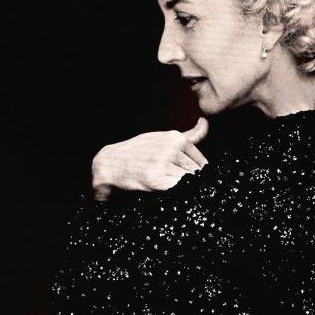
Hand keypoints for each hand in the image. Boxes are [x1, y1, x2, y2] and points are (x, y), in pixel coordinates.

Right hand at [91, 118, 208, 200]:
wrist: (110, 163)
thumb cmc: (138, 151)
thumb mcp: (163, 138)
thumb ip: (189, 135)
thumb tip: (205, 123)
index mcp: (176, 138)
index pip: (202, 164)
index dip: (197, 175)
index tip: (186, 179)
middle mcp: (171, 148)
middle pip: (196, 174)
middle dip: (191, 181)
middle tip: (174, 182)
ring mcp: (163, 163)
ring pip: (188, 181)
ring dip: (183, 187)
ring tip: (167, 185)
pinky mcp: (155, 180)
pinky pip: (178, 188)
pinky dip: (175, 192)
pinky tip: (164, 189)